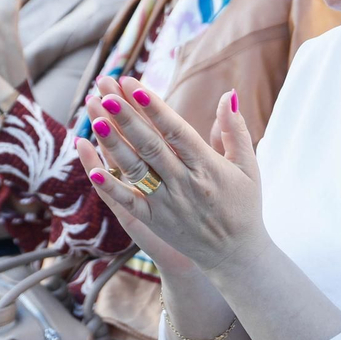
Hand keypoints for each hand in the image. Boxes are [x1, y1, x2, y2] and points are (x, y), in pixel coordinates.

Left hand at [74, 76, 265, 274]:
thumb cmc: (244, 205)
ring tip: (95, 118)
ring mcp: (166, 204)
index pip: (176, 131)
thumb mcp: (248, 166)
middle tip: (106, 91)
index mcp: (208, 166)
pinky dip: (110, 186)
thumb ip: (235, 129)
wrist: (236, 256)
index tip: (133, 84)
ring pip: (135, 169)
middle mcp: (184, 184)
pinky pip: (128, 202)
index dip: (154, 107)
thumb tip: (228, 94)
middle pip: (150, 145)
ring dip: (113, 144)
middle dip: (126, 117)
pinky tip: (92, 167)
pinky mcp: (154, 221)